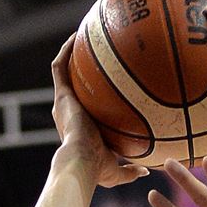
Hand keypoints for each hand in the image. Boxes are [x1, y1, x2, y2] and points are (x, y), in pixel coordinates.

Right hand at [50, 37, 143, 188]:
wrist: (81, 163)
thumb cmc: (97, 171)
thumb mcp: (117, 171)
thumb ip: (130, 170)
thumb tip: (146, 172)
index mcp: (79, 128)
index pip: (85, 107)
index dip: (93, 96)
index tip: (107, 86)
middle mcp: (68, 112)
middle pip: (74, 85)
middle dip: (82, 69)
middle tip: (96, 54)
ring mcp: (63, 102)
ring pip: (64, 71)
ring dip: (71, 53)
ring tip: (83, 35)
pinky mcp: (61, 95)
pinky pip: (60, 67)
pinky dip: (66, 51)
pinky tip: (77, 36)